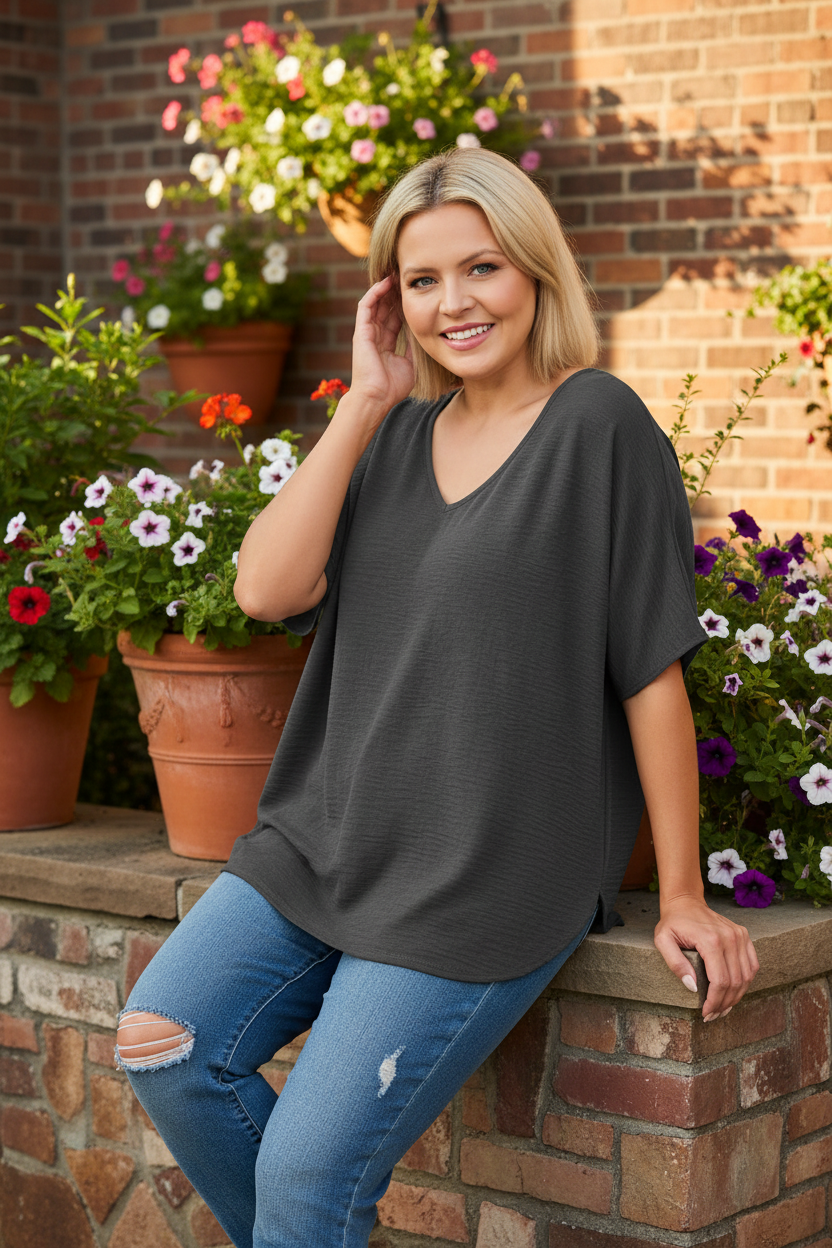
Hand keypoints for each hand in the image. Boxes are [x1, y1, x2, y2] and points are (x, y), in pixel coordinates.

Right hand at [348, 275, 413, 414]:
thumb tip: (425, 336)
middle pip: (385, 308)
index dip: (404, 306)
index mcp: (386, 344)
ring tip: (395, 273)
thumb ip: (414, 349)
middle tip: (407, 277)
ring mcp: (366, 333)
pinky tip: (384, 282)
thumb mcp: (409, 365)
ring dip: (384, 288)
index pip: (395, 319)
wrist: (376, 398)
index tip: (415, 294)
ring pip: (376, 304)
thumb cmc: (391, 388)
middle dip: (395, 293)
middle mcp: (375, 336)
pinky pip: (366, 307)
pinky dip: (374, 293)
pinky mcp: (360, 332)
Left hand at [653, 894, 759, 1021]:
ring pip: (746, 976)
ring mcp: (739, 935)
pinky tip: (734, 992)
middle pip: (735, 981)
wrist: (685, 901)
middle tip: (713, 1015)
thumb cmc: (673, 922)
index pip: (720, 980)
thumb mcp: (663, 940)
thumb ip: (675, 963)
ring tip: (723, 1008)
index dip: (714, 1001)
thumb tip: (693, 987)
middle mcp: (730, 937)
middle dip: (725, 1003)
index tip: (706, 1013)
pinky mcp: (744, 935)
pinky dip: (746, 982)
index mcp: (710, 939)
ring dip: (737, 996)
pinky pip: (752, 965)